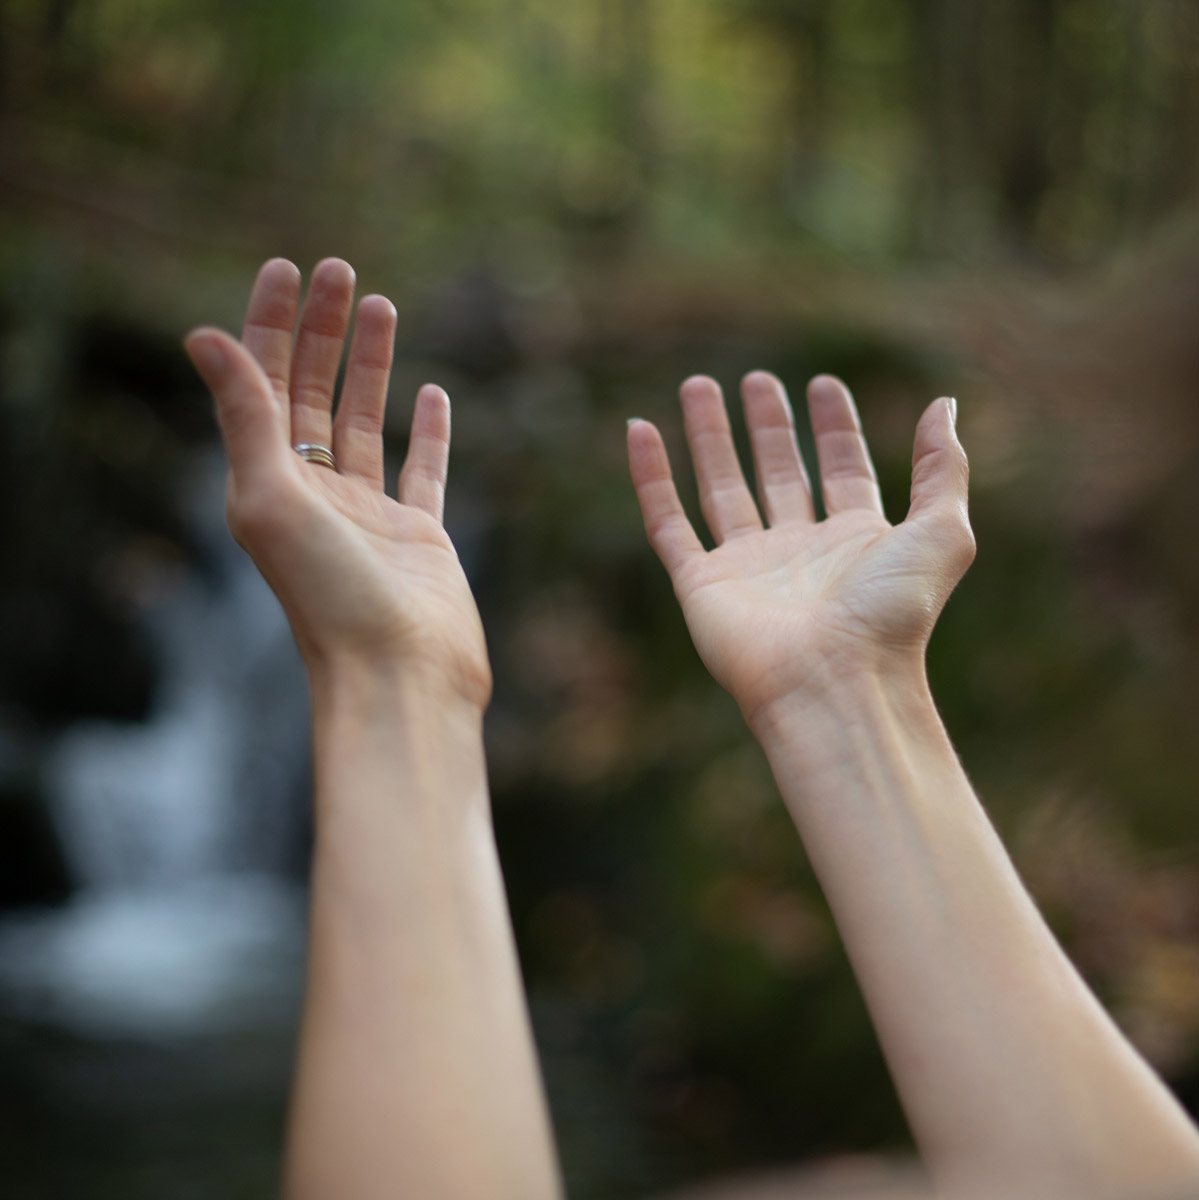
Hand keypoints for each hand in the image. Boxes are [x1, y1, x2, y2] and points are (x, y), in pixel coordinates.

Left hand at [185, 258, 490, 708]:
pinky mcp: (420, 535)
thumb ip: (244, 417)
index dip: (270, 324)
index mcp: (268, 484)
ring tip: (382, 305)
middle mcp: (314, 495)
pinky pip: (423, 469)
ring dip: (370, 364)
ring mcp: (370, 514)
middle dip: (321, 330)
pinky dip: (427, 430)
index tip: (288, 269)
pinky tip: (432, 391)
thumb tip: (204, 335)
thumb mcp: (271, 498)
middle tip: (340, 269)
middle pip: (312, 393)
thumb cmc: (330, 597)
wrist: (401, 674)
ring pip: (365, 421)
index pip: (263, 385)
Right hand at [627, 372, 972, 724]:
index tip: (824, 385)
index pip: (841, 471)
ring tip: (696, 385)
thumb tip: (945, 404)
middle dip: (769, 426)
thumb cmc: (892, 616)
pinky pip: (668, 521)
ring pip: (721, 489)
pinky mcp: (701, 585)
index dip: (834, 429)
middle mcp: (800, 553)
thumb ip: (942, 467)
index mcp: (855, 542)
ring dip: (709, 437)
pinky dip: (650, 477)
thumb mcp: (942, 531)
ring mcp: (747, 568)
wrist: (834, 682)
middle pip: (779, 474)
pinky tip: (640, 430)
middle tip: (757, 380)